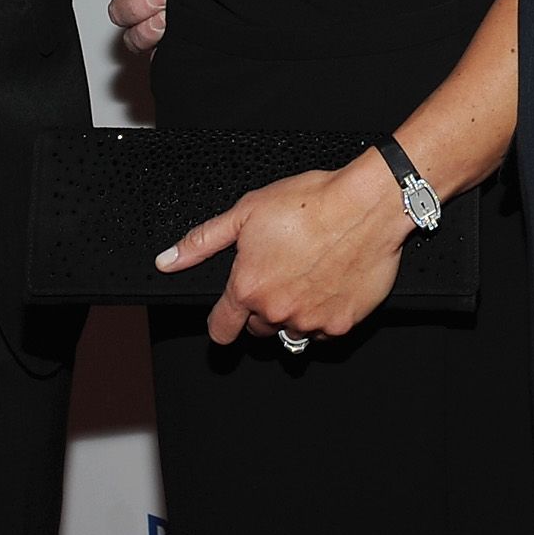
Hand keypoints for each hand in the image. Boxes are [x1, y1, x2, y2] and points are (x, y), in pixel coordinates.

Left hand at [155, 158, 409, 346]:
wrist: (366, 205)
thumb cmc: (310, 202)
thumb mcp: (246, 213)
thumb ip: (203, 241)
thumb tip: (167, 260)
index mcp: (247, 288)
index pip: (221, 329)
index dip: (222, 323)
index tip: (228, 317)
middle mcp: (276, 311)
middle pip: (258, 329)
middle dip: (263, 308)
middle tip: (280, 274)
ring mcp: (311, 322)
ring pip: (292, 332)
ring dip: (294, 313)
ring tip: (307, 277)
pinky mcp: (342, 324)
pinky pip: (324, 331)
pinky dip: (324, 314)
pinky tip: (330, 283)